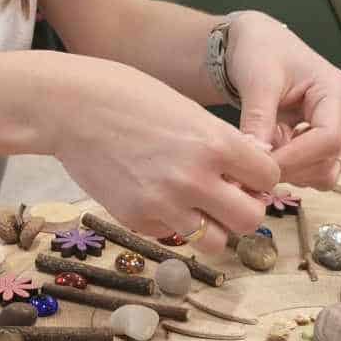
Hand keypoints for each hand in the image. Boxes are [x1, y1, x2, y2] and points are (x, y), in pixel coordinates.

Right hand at [48, 56, 275, 253]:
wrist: (71, 108)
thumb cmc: (130, 98)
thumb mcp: (188, 111)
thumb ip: (221, 144)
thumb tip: (248, 174)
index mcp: (215, 143)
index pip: (269, 178)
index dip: (260, 178)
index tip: (247, 175)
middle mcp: (195, 178)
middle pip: (250, 220)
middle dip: (244, 210)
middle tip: (229, 198)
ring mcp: (164, 203)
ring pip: (216, 242)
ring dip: (212, 227)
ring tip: (195, 206)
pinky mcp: (136, 219)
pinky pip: (172, 236)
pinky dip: (171, 224)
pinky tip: (156, 197)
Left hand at [224, 11, 340, 189]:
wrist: (255, 46)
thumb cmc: (260, 51)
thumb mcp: (257, 80)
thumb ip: (259, 119)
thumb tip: (258, 159)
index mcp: (337, 92)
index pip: (328, 139)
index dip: (294, 159)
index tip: (259, 165)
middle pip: (328, 161)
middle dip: (289, 168)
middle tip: (251, 163)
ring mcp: (332, 131)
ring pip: (321, 173)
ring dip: (288, 171)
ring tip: (258, 151)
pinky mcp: (317, 143)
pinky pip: (309, 171)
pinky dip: (285, 169)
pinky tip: (264, 151)